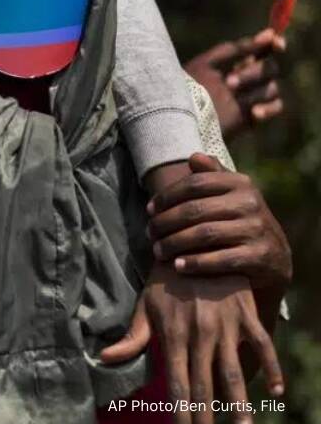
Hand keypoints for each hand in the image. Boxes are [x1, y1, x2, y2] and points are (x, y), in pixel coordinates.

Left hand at [101, 264, 282, 423]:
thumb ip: (132, 338)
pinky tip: (275, 392)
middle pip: (205, 386)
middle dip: (206, 419)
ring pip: (234, 371)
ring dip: (239, 404)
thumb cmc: (165, 281)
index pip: (177, 385)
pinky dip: (271, 367)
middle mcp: (200, 334)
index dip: (180, 414)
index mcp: (173, 336)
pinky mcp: (245, 313)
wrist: (191, 242)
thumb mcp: (145, 307)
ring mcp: (225, 324)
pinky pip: (262, 344)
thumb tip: (103, 359)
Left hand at [148, 153, 290, 299]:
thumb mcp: (230, 194)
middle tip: (149, 234)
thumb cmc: (240, 219)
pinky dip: (196, 263)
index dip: (166, 196)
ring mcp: (257, 230)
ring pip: (204, 234)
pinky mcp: (261, 256)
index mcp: (240, 183)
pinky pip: (221, 259)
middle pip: (194, 210)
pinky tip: (178, 267)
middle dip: (165, 222)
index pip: (194, 184)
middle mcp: (250, 203)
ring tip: (158, 252)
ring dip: (174, 244)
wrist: (275, 256)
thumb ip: (213, 175)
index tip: (149, 210)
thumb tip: (194, 156)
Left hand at [184, 29, 285, 139]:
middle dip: (252, 73)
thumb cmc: (190, 87)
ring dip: (256, 91)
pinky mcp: (256, 114)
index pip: (265, 49)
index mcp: (239, 61)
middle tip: (229, 83)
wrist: (180, 117)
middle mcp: (251, 77)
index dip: (275, 44)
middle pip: (270, 68)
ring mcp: (255, 96)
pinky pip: (276, 106)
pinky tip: (254, 112)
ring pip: (273, 87)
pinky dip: (268, 108)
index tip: (275, 42)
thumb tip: (269, 33)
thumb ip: (236, 49)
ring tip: (231, 95)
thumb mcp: (207, 64)